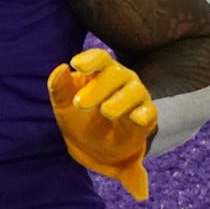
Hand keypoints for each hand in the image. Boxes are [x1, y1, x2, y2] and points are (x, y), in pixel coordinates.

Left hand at [48, 48, 157, 200]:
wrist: (92, 151)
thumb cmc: (78, 119)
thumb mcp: (63, 106)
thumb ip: (59, 87)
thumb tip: (61, 67)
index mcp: (100, 71)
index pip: (99, 57)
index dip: (90, 59)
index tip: (76, 65)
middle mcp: (122, 79)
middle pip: (115, 73)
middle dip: (97, 88)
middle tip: (79, 104)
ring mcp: (136, 96)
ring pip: (135, 90)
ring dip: (119, 100)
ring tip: (105, 111)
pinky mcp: (146, 117)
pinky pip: (149, 111)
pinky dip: (143, 114)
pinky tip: (135, 118)